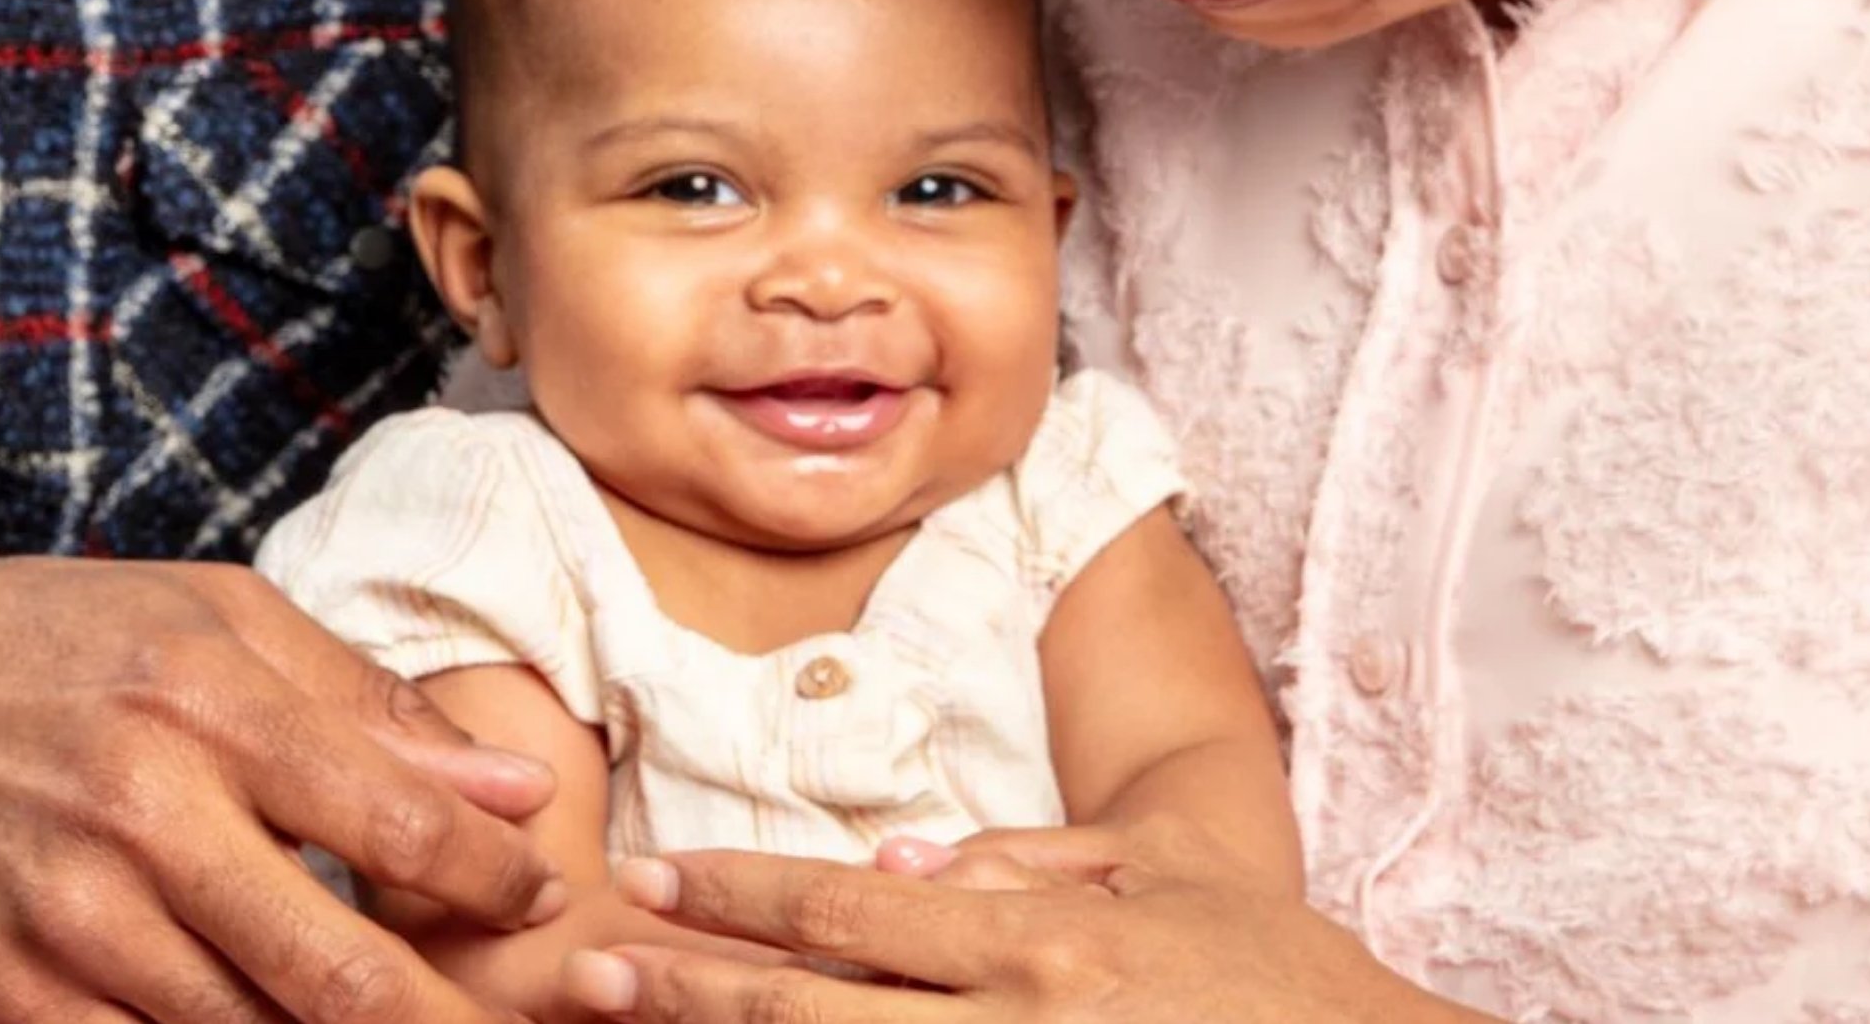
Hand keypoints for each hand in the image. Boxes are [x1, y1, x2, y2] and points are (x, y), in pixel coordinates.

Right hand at [0, 557, 569, 1023]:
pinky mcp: (8, 997)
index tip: (540, 898)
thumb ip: (370, 706)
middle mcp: (144, 816)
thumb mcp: (213, 619)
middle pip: (343, 973)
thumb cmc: (50, 645)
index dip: (496, 882)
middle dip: (451, 1022)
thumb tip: (515, 791)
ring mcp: (72, 920)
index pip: (402, 823)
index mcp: (208, 702)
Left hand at [564, 819, 1493, 1023]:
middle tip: (591, 975)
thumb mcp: (1168, 880)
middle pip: (816, 1009)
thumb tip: (906, 866)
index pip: (856, 907)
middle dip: (694, 991)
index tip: (650, 877)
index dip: (741, 892)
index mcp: (1045, 940)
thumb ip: (1038, 862)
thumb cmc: (1277, 976)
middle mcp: (1022, 1022)